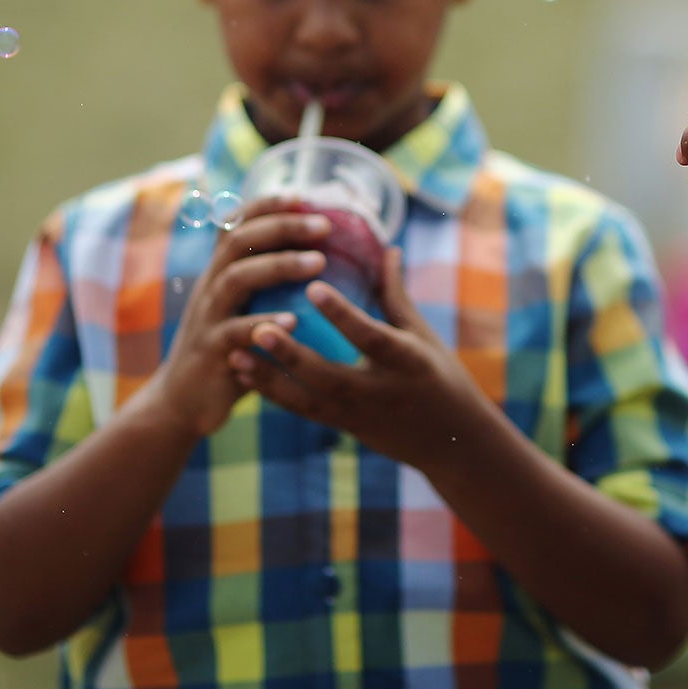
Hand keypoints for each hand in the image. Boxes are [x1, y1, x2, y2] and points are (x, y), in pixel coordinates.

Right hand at [143, 196, 330, 440]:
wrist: (180, 403)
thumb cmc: (229, 351)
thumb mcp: (243, 310)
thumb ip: (269, 285)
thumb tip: (323, 255)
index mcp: (220, 273)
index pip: (236, 225)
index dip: (266, 206)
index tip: (304, 195)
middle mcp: (210, 287)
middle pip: (238, 242)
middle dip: (281, 226)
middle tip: (324, 224)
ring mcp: (207, 318)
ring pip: (236, 279)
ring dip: (278, 266)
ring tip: (319, 262)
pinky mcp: (210, 352)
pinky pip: (234, 332)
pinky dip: (263, 324)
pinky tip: (294, 321)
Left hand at [227, 247, 493, 477]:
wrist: (452, 441)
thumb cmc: (440, 375)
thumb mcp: (423, 334)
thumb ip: (396, 294)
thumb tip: (385, 247)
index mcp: (406, 360)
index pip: (370, 335)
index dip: (342, 314)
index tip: (312, 287)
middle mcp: (380, 391)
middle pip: (329, 376)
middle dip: (292, 355)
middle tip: (259, 328)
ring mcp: (359, 414)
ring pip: (307, 400)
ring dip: (269, 379)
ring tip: (236, 353)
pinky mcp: (345, 427)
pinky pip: (303, 411)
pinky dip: (273, 393)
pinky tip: (246, 373)